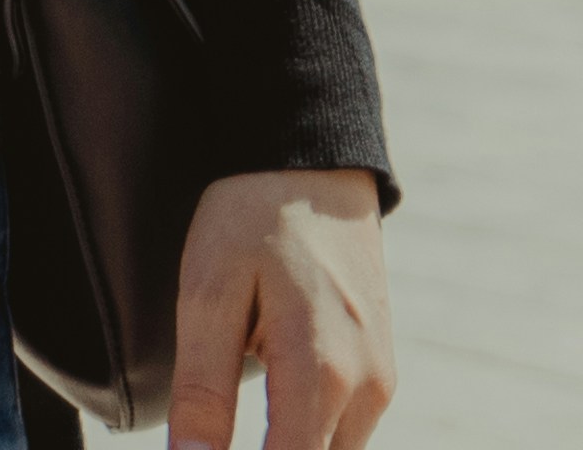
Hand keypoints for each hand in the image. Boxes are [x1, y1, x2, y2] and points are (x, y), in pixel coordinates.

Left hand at [165, 165, 391, 447]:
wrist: (314, 161)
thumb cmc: (254, 219)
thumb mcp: (209, 294)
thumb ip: (201, 391)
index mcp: (321, 372)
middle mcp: (365, 387)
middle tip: (211, 444)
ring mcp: (380, 380)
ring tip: (233, 432)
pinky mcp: (381, 371)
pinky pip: (344, 435)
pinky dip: (308, 440)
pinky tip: (271, 421)